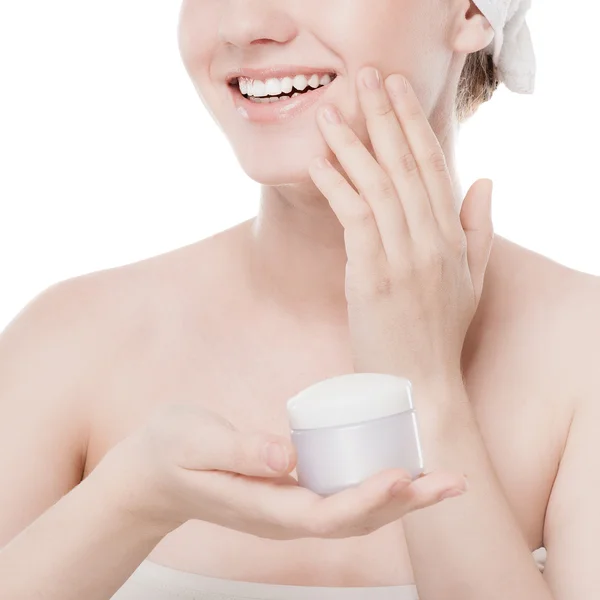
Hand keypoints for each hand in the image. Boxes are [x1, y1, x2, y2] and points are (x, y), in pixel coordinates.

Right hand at [96, 403, 467, 539]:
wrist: (152, 475)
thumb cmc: (171, 452)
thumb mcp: (196, 442)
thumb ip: (239, 450)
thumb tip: (287, 457)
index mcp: (263, 507)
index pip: (325, 514)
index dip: (367, 500)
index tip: (402, 477)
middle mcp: (284, 515)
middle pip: (354, 520)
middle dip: (405, 503)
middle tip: (450, 481)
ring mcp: (289, 508)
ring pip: (355, 513)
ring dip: (402, 499)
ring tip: (442, 480)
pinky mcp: (291, 492)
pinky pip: (342, 496)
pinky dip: (377, 487)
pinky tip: (399, 471)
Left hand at [308, 67, 493, 385]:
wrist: (419, 381)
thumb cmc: (440, 332)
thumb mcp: (472, 280)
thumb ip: (478, 228)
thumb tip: (484, 179)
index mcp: (453, 238)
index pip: (434, 168)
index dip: (414, 124)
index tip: (397, 89)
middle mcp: (431, 241)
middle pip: (406, 167)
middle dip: (384, 117)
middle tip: (365, 77)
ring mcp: (403, 259)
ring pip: (378, 187)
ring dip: (352, 146)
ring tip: (330, 114)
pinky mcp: (373, 277)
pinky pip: (354, 220)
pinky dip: (336, 187)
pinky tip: (319, 163)